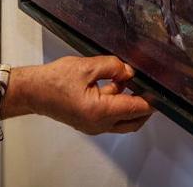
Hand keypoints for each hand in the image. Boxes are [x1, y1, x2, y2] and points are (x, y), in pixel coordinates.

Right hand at [1, 55, 153, 134]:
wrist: (32, 91)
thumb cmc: (52, 81)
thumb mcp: (86, 66)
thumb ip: (112, 67)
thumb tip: (128, 71)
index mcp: (100, 111)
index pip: (136, 109)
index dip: (150, 100)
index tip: (159, 91)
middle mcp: (98, 124)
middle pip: (133, 121)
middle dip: (144, 106)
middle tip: (148, 88)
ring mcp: (93, 126)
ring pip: (122, 120)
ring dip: (128, 104)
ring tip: (124, 81)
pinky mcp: (88, 123)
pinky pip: (110, 118)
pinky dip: (116, 105)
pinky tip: (112, 86)